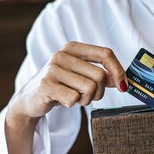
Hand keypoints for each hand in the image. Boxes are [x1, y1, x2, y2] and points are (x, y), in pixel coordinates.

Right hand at [8, 42, 127, 121]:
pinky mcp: (46, 85)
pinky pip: (74, 99)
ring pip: (89, 88)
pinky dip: (73, 104)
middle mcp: (62, 55)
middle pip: (100, 75)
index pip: (105, 54)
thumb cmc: (60, 86)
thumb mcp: (79, 75)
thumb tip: (122, 81)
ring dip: (86, 100)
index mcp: (73, 48)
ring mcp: (52, 69)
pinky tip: (62, 101)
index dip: (118, 71)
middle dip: (99, 92)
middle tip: (87, 97)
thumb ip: (100, 74)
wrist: (30, 99)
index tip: (123, 86)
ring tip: (73, 98)